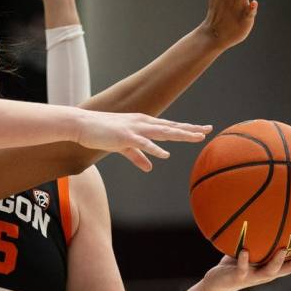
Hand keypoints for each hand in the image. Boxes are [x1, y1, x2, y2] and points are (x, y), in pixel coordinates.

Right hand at [76, 112, 211, 171]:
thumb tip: (150, 167)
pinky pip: (143, 143)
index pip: (169, 127)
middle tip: (208, 129)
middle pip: (171, 127)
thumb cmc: (102, 133)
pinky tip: (165, 153)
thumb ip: (137, 156)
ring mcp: (134, 128)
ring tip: (196, 137)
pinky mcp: (124, 136)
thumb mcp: (123, 146)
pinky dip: (154, 148)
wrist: (82, 125)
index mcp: (143, 124)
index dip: (186, 129)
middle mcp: (142, 123)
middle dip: (190, 129)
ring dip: (180, 134)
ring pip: (162, 132)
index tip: (202, 130)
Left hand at [203, 234, 290, 290]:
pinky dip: (244, 260)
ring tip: (283, 249)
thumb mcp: (248, 248)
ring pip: (270, 271)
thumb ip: (256, 237)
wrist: (218, 282)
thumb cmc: (235, 262)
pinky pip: (243, 268)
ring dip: (278, 261)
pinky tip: (245, 251)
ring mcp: (254, 276)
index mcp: (272, 266)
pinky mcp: (239, 277)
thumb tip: (261, 213)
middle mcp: (267, 273)